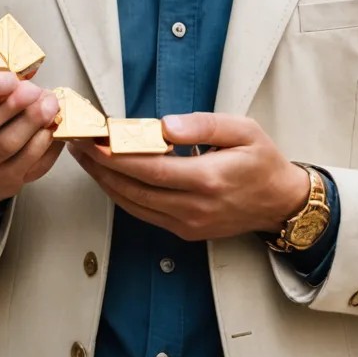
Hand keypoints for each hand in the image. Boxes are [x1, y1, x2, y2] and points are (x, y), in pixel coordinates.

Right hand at [0, 71, 63, 209]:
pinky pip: (29, 163)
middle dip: (15, 105)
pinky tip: (54, 126)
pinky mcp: (4, 181)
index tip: (12, 79)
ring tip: (51, 106)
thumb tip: (28, 81)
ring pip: (8, 145)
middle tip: (38, 91)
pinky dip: (46, 142)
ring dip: (34, 122)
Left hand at [69, 112, 308, 240]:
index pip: (150, 169)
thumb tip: (166, 124)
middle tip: (76, 144)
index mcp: (207, 179)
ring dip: (105, 182)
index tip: (93, 140)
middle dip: (100, 167)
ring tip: (84, 158)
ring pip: (134, 204)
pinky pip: (144, 214)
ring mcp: (188, 224)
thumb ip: (203, 125)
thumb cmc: (262, 161)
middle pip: (134, 189)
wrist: (281, 203)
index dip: (118, 157)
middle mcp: (194, 207)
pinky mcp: (185, 232)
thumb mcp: (242, 129)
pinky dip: (122, 195)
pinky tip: (108, 177)